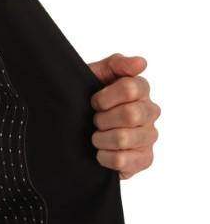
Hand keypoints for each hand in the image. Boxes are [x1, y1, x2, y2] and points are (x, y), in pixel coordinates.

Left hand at [88, 54, 159, 178]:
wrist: (74, 127)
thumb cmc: (87, 98)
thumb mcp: (95, 74)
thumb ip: (117, 64)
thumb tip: (141, 63)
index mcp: (140, 90)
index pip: (131, 88)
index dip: (105, 97)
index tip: (93, 102)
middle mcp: (150, 112)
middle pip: (131, 115)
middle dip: (103, 119)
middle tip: (94, 120)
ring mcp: (148, 136)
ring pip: (124, 139)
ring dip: (100, 138)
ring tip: (96, 136)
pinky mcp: (143, 159)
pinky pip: (122, 161)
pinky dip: (104, 157)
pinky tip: (101, 152)